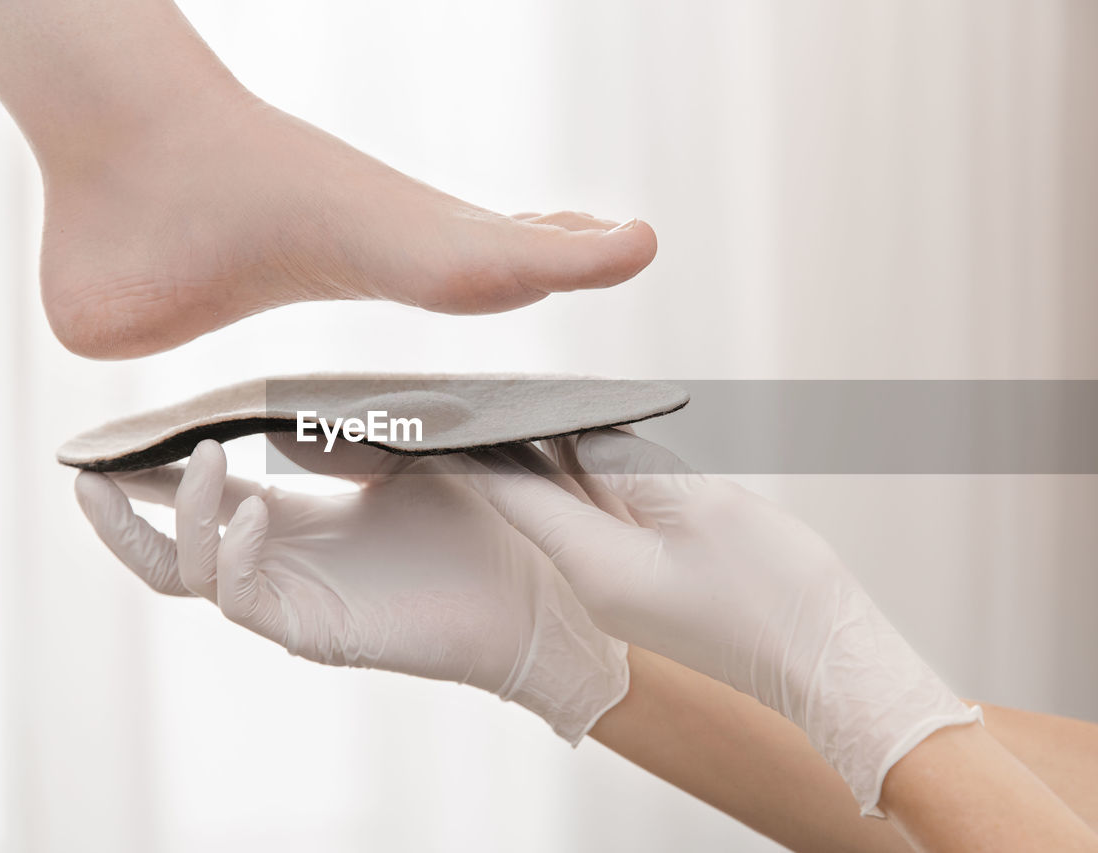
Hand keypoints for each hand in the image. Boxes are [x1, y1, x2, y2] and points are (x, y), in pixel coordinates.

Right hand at [73, 439, 628, 744]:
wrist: (533, 583)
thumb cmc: (475, 516)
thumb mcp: (397, 456)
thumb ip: (338, 433)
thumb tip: (284, 401)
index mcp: (288, 515)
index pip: (198, 490)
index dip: (152, 462)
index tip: (120, 427)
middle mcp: (272, 558)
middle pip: (166, 539)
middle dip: (122, 502)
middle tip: (91, 460)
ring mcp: (285, 597)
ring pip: (185, 570)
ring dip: (180, 512)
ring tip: (200, 458)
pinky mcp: (308, 629)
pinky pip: (239, 597)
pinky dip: (232, 554)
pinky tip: (253, 513)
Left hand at [468, 429, 980, 813]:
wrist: (828, 665)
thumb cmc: (776, 595)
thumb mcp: (704, 508)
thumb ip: (633, 464)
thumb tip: (584, 433)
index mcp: (592, 566)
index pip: (511, 494)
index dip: (479, 444)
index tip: (450, 406)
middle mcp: (592, 579)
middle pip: (534, 498)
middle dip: (514, 443)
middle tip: (493, 388)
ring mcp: (619, 584)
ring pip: (571, 505)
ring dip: (556, 457)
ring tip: (534, 401)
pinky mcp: (648, 582)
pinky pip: (606, 518)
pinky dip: (596, 478)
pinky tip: (593, 441)